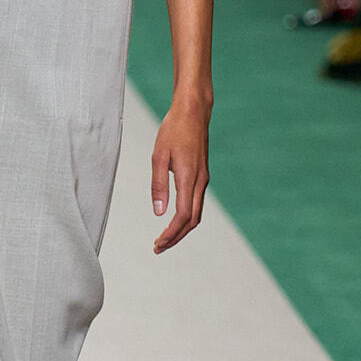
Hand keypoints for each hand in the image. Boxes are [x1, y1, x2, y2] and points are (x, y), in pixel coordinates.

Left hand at [151, 100, 209, 253]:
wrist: (193, 112)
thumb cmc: (173, 131)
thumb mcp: (158, 156)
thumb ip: (158, 185)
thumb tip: (158, 212)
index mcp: (188, 177)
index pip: (183, 215)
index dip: (171, 232)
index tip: (158, 243)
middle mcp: (199, 182)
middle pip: (192, 220)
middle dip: (176, 237)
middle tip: (158, 247)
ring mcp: (203, 179)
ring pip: (196, 214)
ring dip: (181, 229)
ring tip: (164, 239)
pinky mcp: (201, 176)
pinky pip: (196, 203)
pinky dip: (186, 218)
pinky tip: (174, 220)